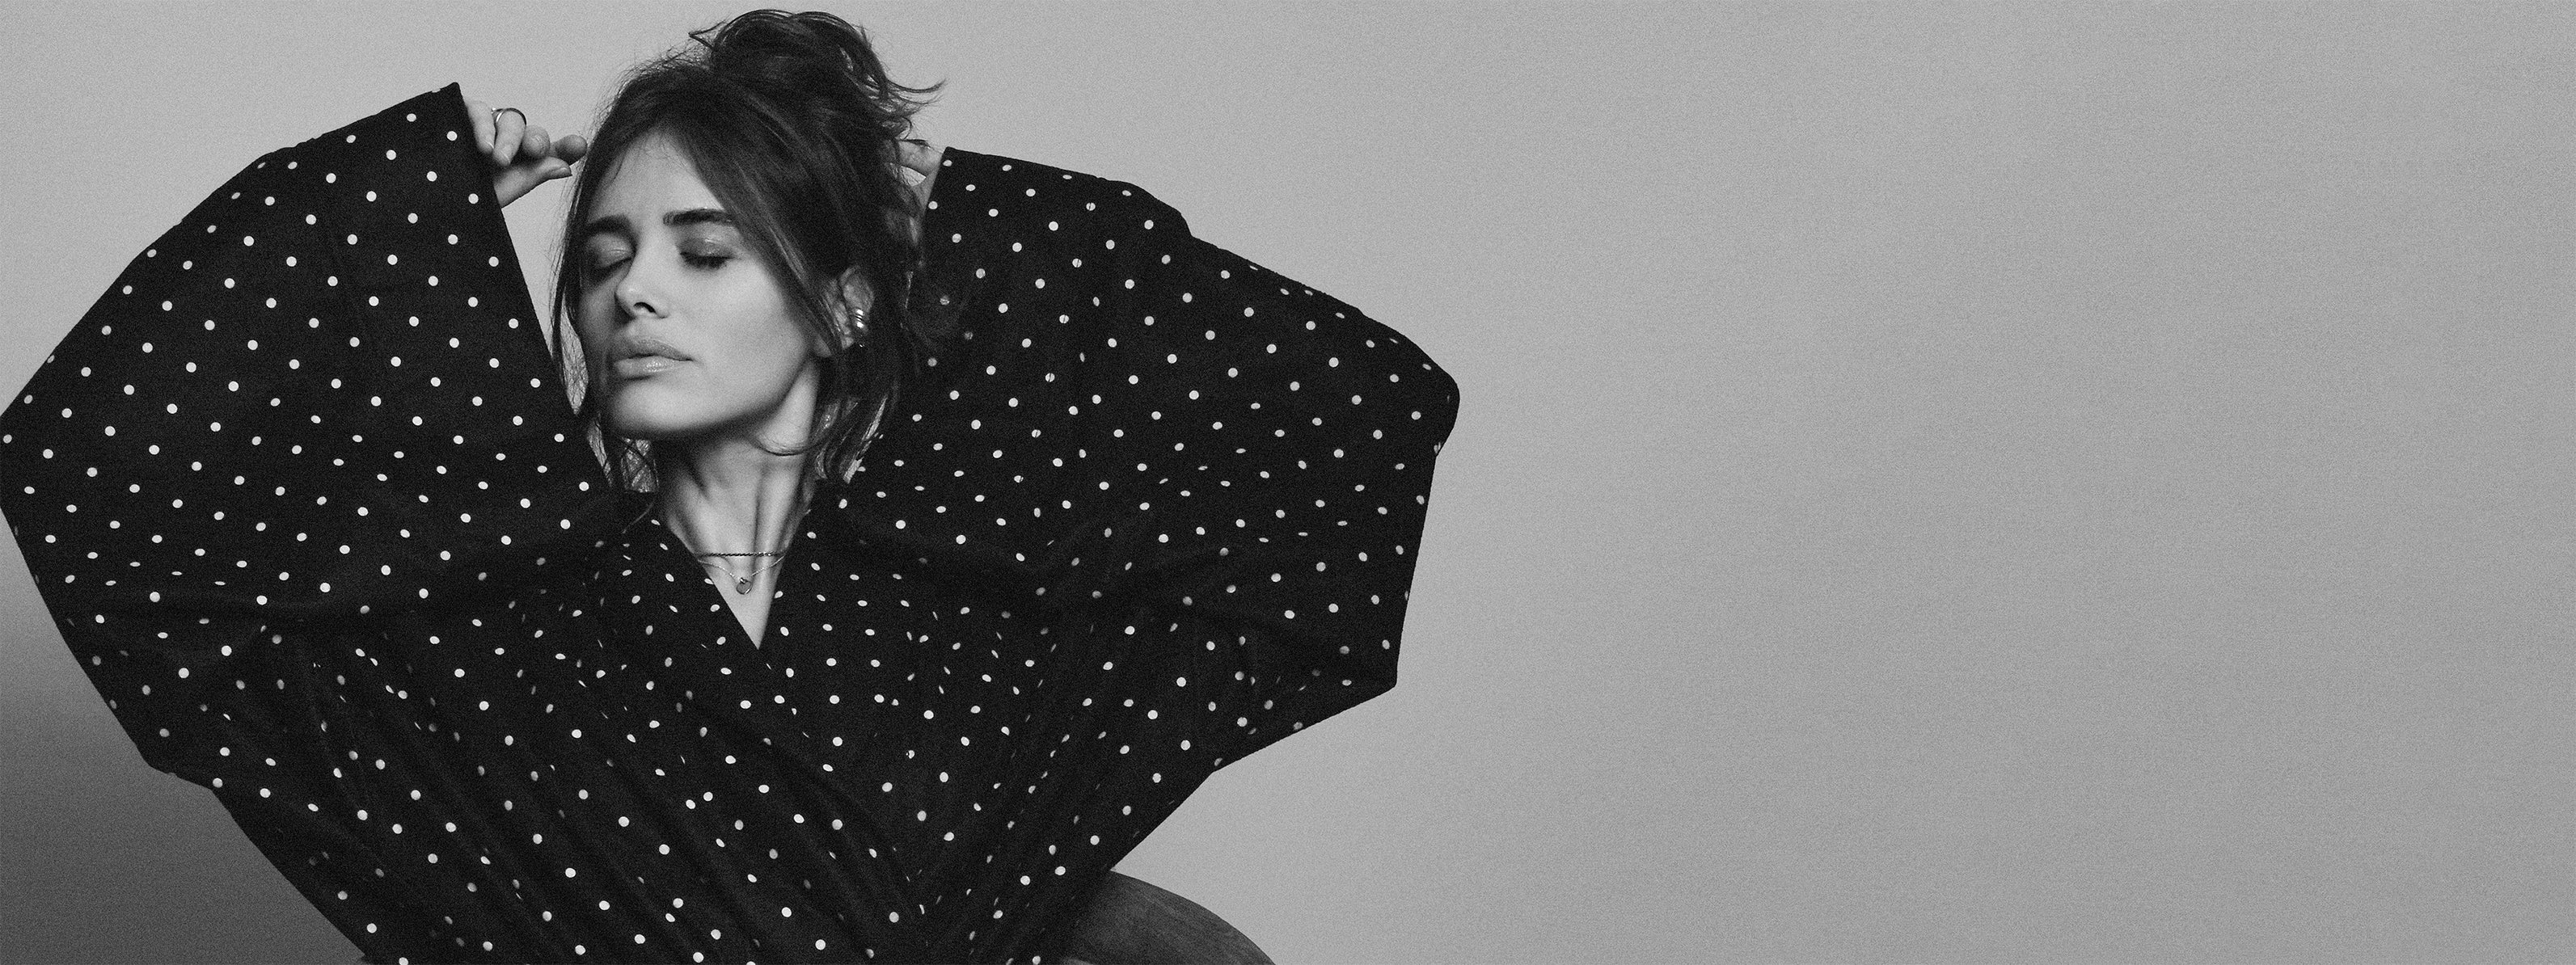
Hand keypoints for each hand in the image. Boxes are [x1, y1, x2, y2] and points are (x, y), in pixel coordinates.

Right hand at [461, 94, 587, 206]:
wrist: (420, 204)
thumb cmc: (464, 200)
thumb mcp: (500, 192)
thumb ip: (532, 176)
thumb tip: (565, 166)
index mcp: (522, 162)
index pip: (549, 149)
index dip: (565, 146)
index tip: (578, 145)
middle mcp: (504, 140)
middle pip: (528, 130)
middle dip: (530, 140)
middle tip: (529, 154)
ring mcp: (481, 126)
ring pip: (504, 117)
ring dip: (504, 134)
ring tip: (494, 155)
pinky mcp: (458, 114)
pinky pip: (475, 108)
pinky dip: (480, 122)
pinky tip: (479, 141)